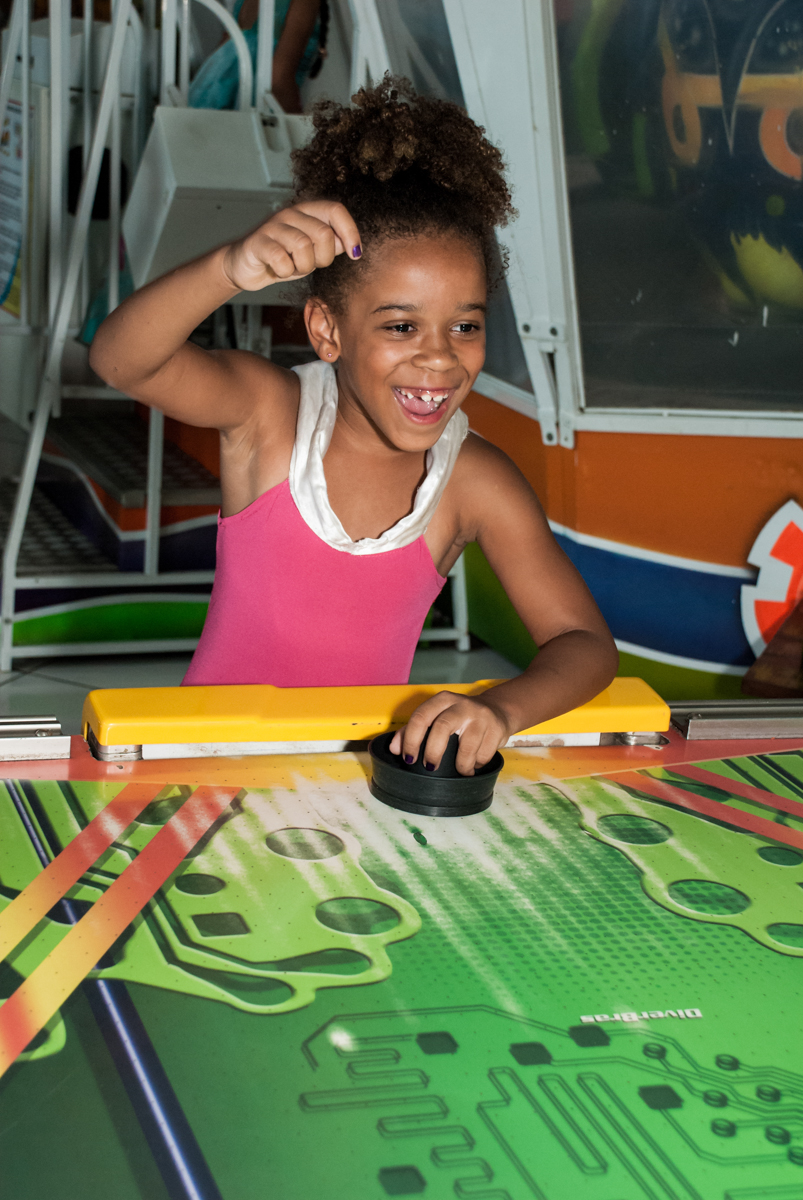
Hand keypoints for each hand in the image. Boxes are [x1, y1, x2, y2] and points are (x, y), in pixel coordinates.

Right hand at [221, 200, 360, 291]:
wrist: (245, 267)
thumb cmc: (282, 259)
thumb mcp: (312, 253)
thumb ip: (331, 245)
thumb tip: (352, 244)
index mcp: (307, 212)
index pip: (335, 210)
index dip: (350, 231)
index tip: (355, 254)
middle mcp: (290, 213)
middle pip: (323, 234)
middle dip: (323, 259)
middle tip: (310, 265)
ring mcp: (273, 226)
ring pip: (303, 246)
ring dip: (303, 266)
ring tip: (293, 267)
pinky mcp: (258, 242)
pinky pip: (281, 259)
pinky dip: (285, 272)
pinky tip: (278, 270)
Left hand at [388, 691, 511, 776]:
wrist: (497, 709)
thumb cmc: (460, 717)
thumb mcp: (437, 716)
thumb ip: (414, 730)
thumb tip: (395, 749)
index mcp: (442, 700)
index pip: (420, 717)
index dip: (411, 740)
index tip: (408, 759)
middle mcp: (461, 704)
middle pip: (442, 727)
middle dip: (433, 752)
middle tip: (430, 767)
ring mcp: (481, 715)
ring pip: (466, 746)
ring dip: (461, 765)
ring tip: (460, 770)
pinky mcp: (497, 728)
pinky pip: (483, 755)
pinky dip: (476, 765)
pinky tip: (474, 763)